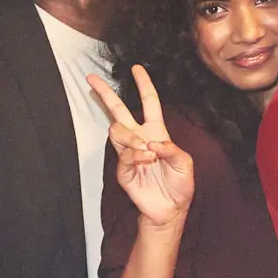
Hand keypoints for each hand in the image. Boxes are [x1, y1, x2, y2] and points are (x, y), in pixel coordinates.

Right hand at [88, 64, 193, 226]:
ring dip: (131, 138)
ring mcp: (129, 153)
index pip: (148, 103)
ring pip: (116, 131)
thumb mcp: (186, 163)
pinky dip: (136, 155)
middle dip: (105, 94)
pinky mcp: (123, 169)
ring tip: (147, 152)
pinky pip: (123, 155)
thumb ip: (172, 149)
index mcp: (156, 132)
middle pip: (118, 110)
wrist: (170, 209)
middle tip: (91, 79)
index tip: (137, 68)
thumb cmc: (179, 185)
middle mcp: (139, 138)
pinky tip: (147, 160)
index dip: (143, 85)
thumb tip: (151, 143)